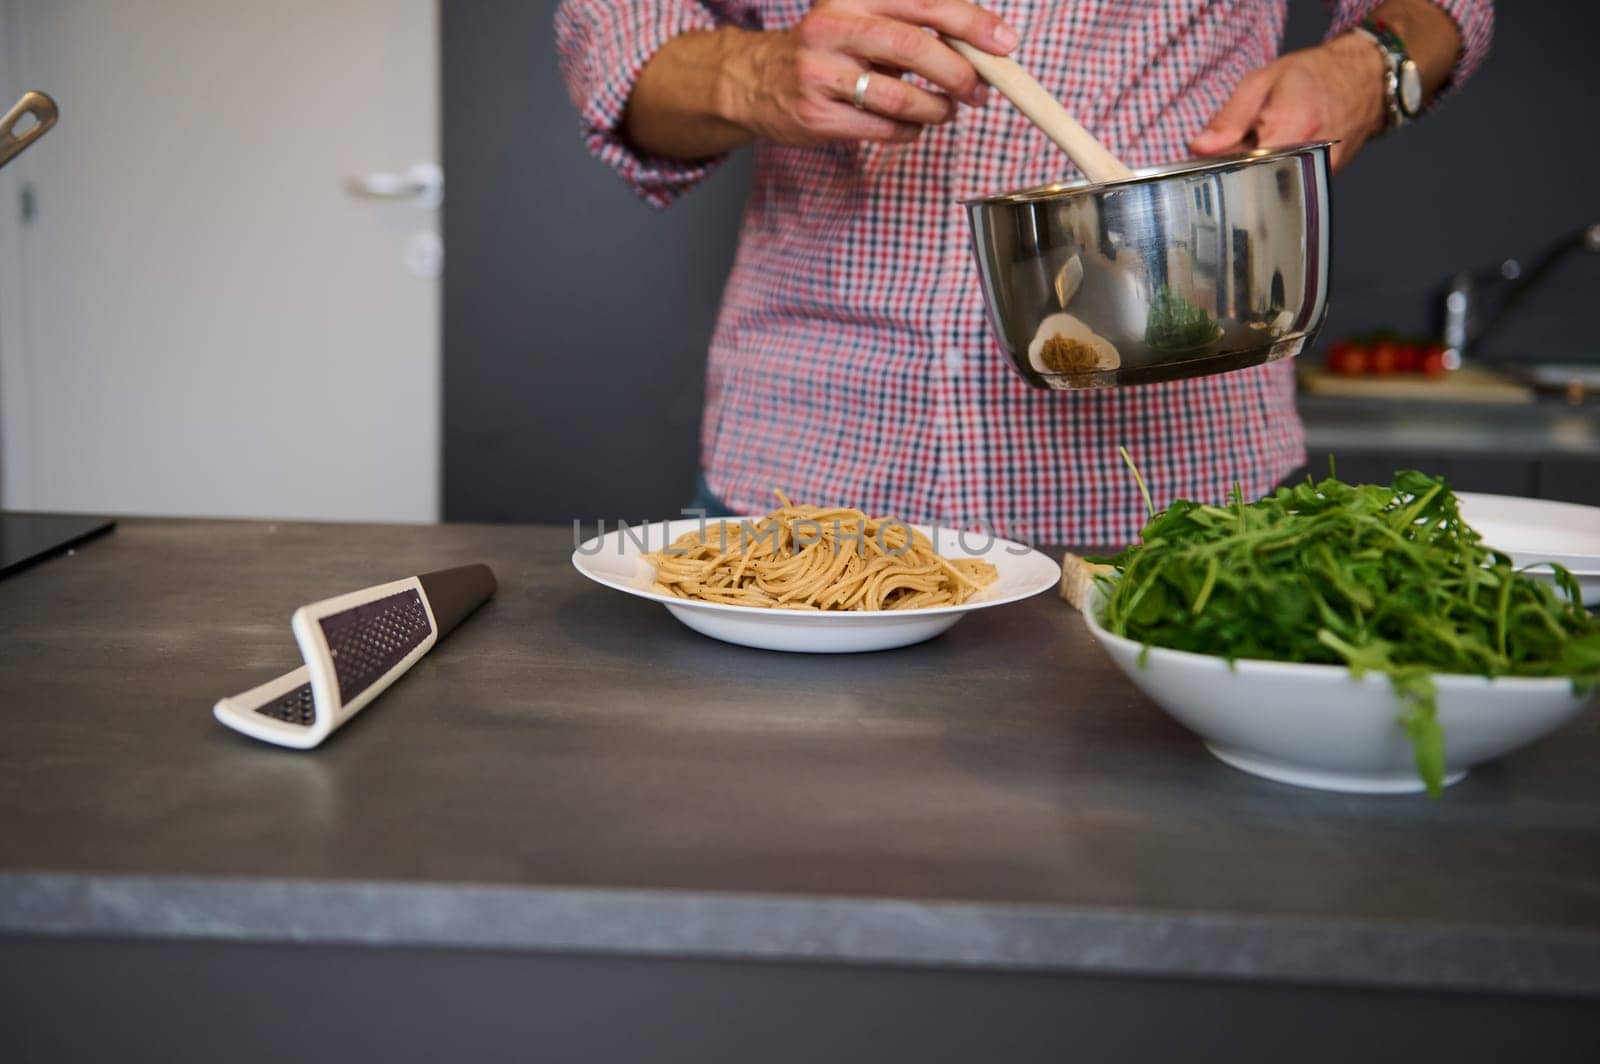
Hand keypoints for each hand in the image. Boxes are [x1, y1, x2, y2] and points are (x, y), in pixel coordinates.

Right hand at [724, 0, 1018, 145]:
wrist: (756, 81)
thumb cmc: (828, 49)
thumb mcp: (862, 18)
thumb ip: (915, 24)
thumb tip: (984, 44)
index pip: (924, 3)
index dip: (971, 23)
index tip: (1005, 43)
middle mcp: (833, 28)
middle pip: (915, 47)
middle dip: (960, 73)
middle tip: (980, 91)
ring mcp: (821, 74)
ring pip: (902, 97)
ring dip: (937, 109)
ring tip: (947, 110)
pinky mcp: (817, 116)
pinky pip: (884, 128)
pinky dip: (910, 130)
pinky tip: (912, 123)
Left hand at [1188, 33, 1387, 170]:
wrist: (1364, 80)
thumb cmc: (1314, 74)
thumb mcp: (1262, 81)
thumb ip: (1229, 117)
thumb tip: (1200, 147)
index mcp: (1292, 125)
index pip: (1242, 165)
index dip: (1221, 165)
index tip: (1212, 158)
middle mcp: (1309, 155)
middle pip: (1254, 180)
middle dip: (1237, 169)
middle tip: (1237, 148)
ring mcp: (1319, 173)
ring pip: (1269, 188)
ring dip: (1255, 173)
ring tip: (1261, 148)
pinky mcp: (1322, 183)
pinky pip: (1285, 187)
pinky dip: (1272, 176)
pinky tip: (1276, 157)